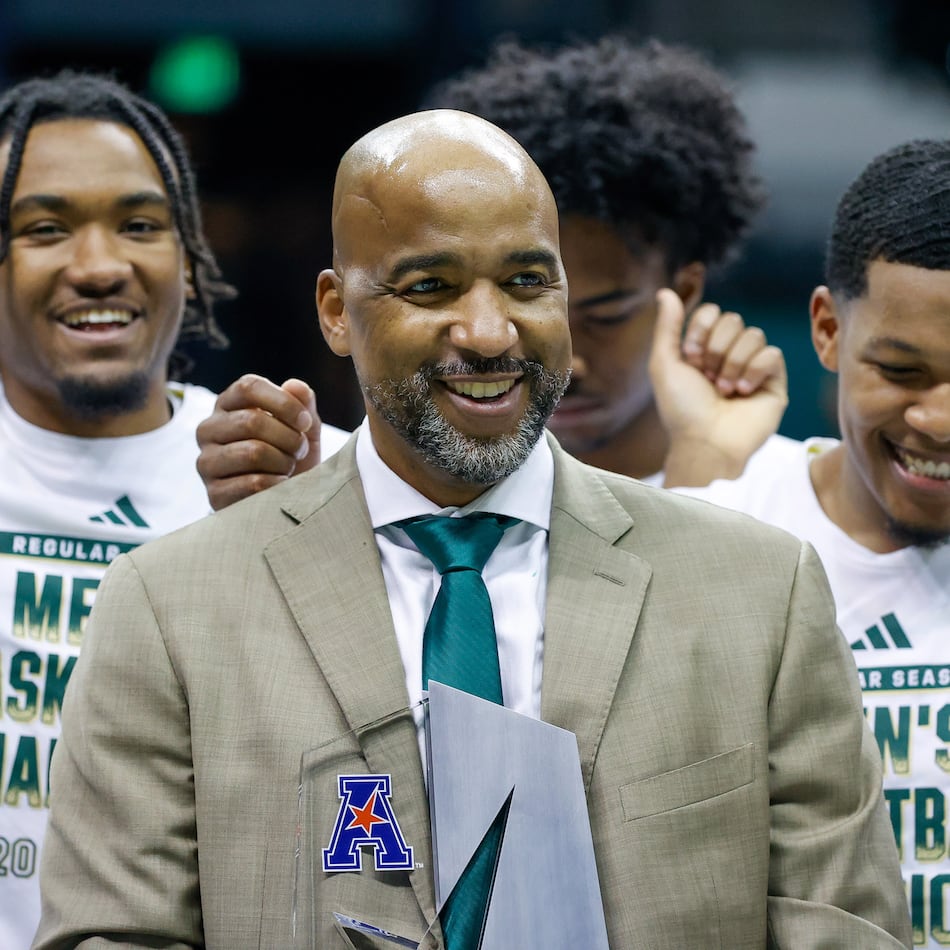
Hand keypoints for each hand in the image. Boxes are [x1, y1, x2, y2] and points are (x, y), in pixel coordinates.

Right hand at [196, 374, 321, 510]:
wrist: (284, 500)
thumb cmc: (291, 456)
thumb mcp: (303, 428)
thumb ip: (302, 404)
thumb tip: (294, 385)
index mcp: (228, 404)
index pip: (249, 388)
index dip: (283, 403)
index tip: (305, 422)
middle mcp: (209, 429)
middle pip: (252, 421)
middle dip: (289, 438)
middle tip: (300, 450)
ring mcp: (207, 462)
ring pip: (252, 453)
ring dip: (283, 462)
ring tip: (289, 467)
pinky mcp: (213, 493)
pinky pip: (252, 484)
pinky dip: (277, 485)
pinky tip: (280, 486)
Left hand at [649, 288, 787, 486]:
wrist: (705, 441)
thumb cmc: (681, 409)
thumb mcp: (664, 364)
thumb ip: (667, 327)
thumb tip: (665, 292)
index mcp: (704, 350)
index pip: (712, 313)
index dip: (700, 329)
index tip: (690, 358)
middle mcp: (728, 355)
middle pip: (734, 320)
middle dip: (716, 349)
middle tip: (707, 377)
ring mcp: (753, 368)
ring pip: (754, 334)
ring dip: (733, 362)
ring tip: (724, 390)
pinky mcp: (774, 382)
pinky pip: (773, 354)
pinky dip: (754, 371)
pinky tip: (742, 392)